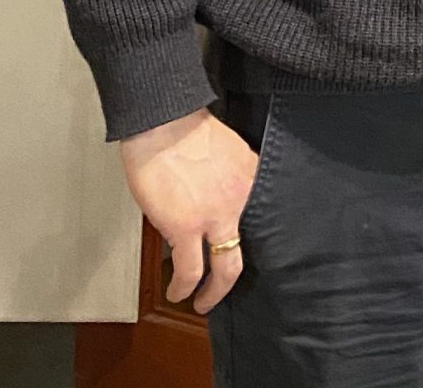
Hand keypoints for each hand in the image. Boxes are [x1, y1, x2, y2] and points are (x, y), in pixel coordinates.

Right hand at [120, 107, 259, 314]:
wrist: (160, 120)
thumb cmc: (182, 128)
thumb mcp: (224, 151)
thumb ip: (228, 178)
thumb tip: (216, 202)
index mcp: (250, 176)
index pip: (262, 218)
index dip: (252, 241)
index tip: (241, 252)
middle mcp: (241, 198)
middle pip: (248, 249)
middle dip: (235, 278)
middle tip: (225, 289)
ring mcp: (216, 216)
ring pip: (227, 269)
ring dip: (214, 292)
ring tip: (202, 301)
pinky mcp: (187, 227)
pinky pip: (190, 271)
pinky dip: (184, 287)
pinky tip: (178, 292)